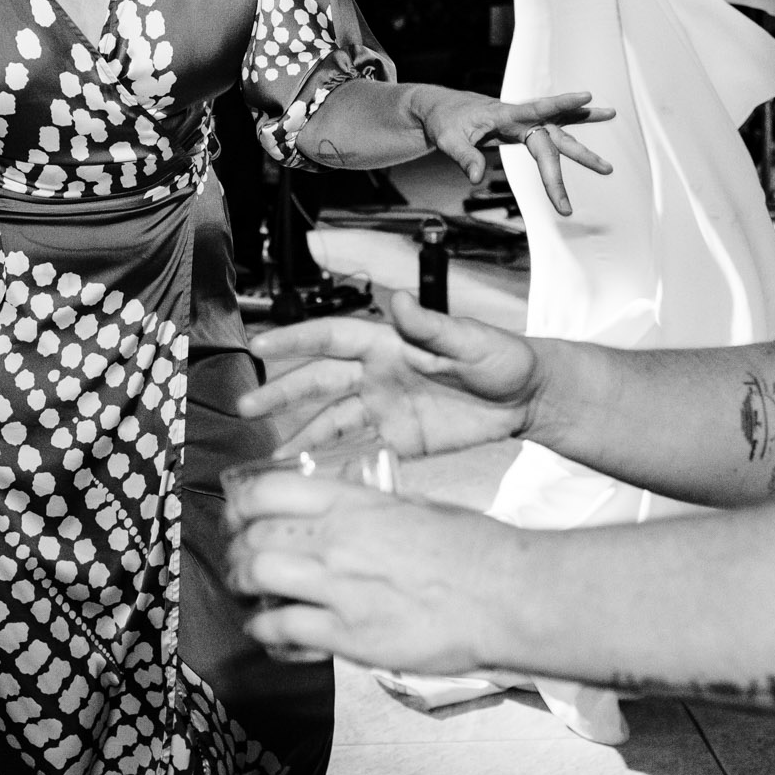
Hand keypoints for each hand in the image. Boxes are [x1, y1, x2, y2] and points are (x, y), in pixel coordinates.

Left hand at [225, 470, 523, 672]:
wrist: (506, 595)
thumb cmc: (472, 550)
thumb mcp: (413, 507)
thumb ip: (368, 509)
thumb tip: (341, 512)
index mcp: (354, 501)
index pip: (267, 490)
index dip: (240, 504)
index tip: (237, 515)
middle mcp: (337, 538)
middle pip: (253, 536)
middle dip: (237, 549)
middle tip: (240, 558)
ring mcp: (339, 587)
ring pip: (256, 577)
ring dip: (242, 586)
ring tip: (248, 593)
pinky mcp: (347, 635)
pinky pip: (281, 631)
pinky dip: (264, 632)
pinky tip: (269, 633)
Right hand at [241, 289, 543, 455]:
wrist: (528, 400)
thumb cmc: (503, 358)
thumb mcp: (470, 338)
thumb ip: (431, 325)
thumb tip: (401, 302)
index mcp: (388, 342)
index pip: (331, 338)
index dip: (295, 340)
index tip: (261, 346)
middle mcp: (377, 374)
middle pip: (318, 380)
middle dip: (281, 392)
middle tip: (246, 405)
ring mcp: (384, 409)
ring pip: (331, 420)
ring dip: (299, 434)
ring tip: (270, 454)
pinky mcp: (398, 441)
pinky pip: (357, 450)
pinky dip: (332, 461)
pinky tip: (309, 472)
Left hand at [409, 87, 612, 215]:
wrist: (441, 109)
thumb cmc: (444, 122)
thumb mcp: (447, 140)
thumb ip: (464, 157)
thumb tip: (476, 178)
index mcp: (504, 114)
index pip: (537, 109)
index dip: (562, 104)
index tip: (587, 97)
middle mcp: (520, 117)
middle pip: (552, 139)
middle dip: (577, 158)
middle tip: (606, 170)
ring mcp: (524, 122)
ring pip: (560, 132)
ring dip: (585, 140)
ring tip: (611, 143)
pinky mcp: (524, 127)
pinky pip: (554, 127)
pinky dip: (575, 120)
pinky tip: (598, 114)